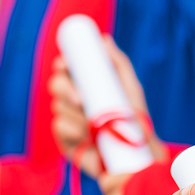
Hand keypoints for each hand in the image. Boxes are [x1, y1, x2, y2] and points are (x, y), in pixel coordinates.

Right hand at [48, 34, 163, 174]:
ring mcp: (69, 122)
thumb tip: (103, 38)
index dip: (62, 65)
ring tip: (96, 125)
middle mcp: (74, 103)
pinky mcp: (66, 141)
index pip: (66, 71)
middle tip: (80, 99)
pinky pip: (59, 127)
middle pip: (55, 85)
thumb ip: (118, 63)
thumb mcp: (129, 88)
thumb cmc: (137, 121)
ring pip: (57, 106)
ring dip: (75, 114)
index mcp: (86, 87)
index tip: (66, 64)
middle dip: (64, 89)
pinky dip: (72, 129)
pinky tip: (87, 137)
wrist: (139, 155)